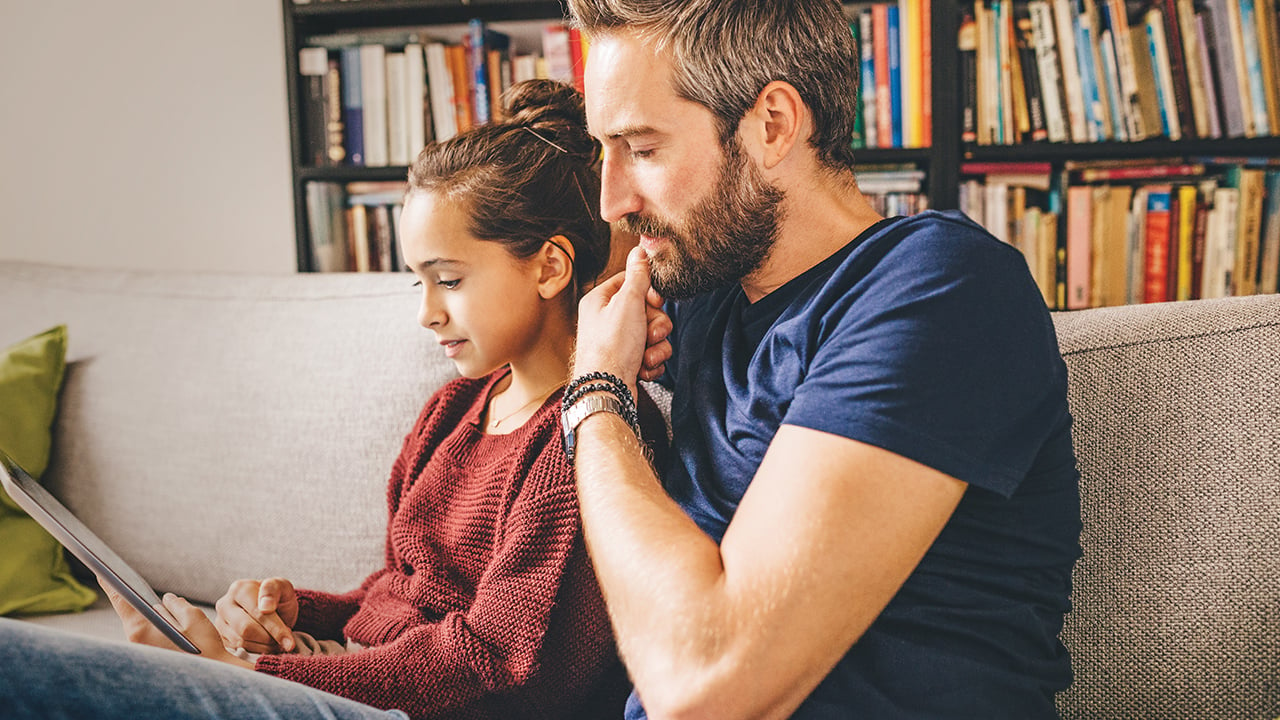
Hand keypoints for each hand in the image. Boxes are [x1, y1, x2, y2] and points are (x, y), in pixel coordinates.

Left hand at [99, 578, 253, 667]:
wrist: (212, 677)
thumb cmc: (203, 648)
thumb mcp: (193, 617)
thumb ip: (175, 604)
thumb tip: (167, 600)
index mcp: (142, 629)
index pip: (121, 601)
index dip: (110, 585)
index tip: (101, 572)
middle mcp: (136, 641)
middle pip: (131, 613)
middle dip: (136, 599)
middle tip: (133, 582)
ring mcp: (142, 651)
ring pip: (142, 625)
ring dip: (150, 616)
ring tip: (157, 603)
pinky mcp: (150, 657)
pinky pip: (149, 636)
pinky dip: (155, 627)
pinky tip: (168, 623)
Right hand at [213, 577, 298, 654]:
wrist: (270, 608)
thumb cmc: (277, 597)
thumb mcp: (283, 588)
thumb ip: (274, 590)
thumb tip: (266, 607)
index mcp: (239, 589)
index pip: (257, 612)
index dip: (275, 628)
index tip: (289, 642)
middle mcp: (225, 605)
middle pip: (246, 629)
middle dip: (269, 639)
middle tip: (284, 642)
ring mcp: (220, 623)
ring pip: (241, 643)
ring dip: (263, 647)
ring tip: (276, 642)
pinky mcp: (221, 639)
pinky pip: (237, 652)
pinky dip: (255, 653)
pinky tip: (266, 648)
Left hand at [578, 246, 666, 389]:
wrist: (606, 391)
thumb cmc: (612, 348)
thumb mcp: (628, 303)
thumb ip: (638, 275)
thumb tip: (640, 250)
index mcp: (600, 301)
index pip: (630, 283)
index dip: (648, 292)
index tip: (655, 301)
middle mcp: (605, 320)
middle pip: (646, 310)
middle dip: (656, 325)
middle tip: (651, 334)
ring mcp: (616, 343)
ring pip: (652, 335)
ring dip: (656, 346)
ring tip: (646, 356)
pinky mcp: (626, 362)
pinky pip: (649, 354)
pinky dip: (651, 362)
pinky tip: (643, 369)